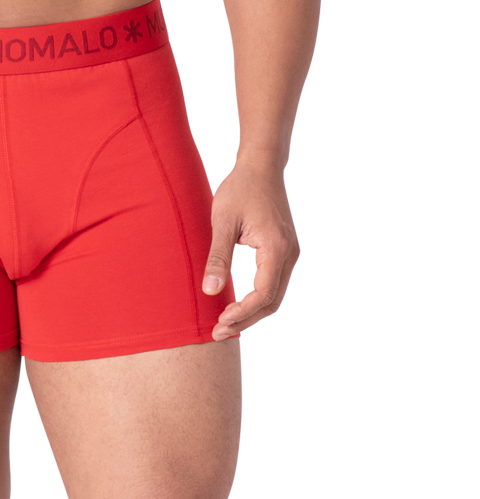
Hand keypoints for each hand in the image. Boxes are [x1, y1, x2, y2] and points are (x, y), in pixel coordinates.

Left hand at [200, 160, 299, 339]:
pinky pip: (274, 281)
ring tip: (225, 322)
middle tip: (218, 332)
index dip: (242, 313)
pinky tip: (238, 302)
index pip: (263, 294)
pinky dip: (257, 297)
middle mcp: (288, 253)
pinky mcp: (284, 249)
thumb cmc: (240, 188)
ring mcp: (289, 252)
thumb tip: (209, 291)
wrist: (261, 166)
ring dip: (252, 311)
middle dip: (245, 319)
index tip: (220, 323)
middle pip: (271, 300)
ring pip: (274, 294)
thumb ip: (217, 257)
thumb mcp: (222, 221)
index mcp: (275, 247)